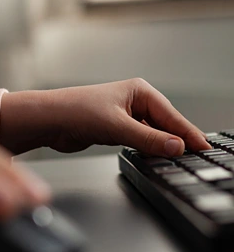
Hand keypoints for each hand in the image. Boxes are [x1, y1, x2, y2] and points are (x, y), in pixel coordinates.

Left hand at [0, 78, 210, 155]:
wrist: (48, 120)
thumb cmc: (75, 111)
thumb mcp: (117, 127)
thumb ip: (148, 139)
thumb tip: (176, 147)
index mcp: (139, 91)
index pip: (172, 116)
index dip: (189, 133)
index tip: (204, 148)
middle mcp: (135, 101)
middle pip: (166, 124)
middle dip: (179, 140)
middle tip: (198, 157)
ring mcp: (126, 115)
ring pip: (153, 133)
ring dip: (163, 146)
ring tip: (180, 160)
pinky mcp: (116, 129)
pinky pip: (140, 140)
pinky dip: (149, 148)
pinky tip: (155, 158)